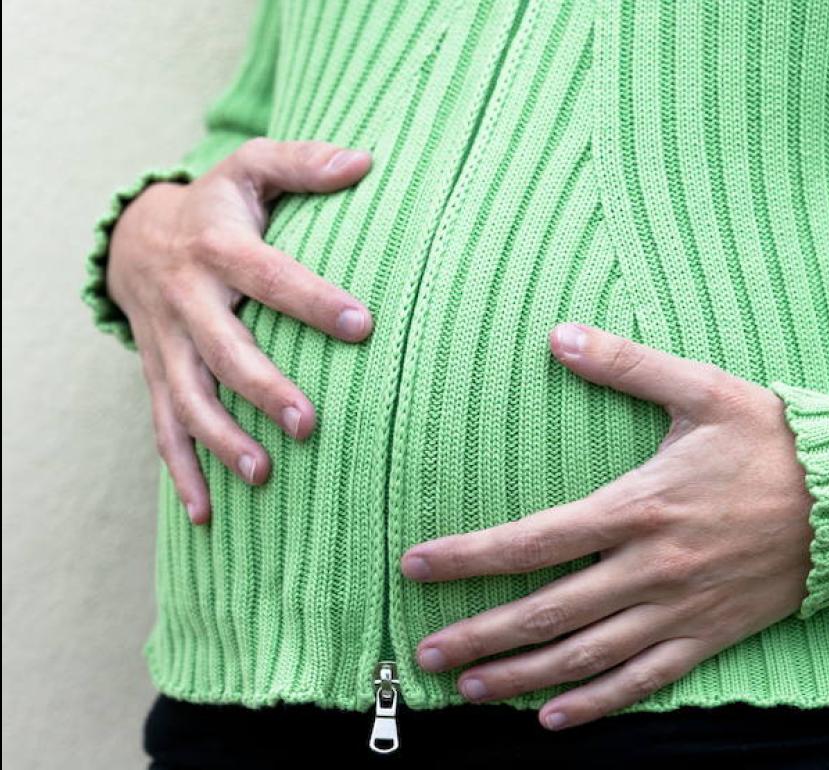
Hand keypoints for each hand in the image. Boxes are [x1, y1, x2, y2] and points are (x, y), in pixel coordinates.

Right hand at [106, 138, 374, 522]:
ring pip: (187, 398)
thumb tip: (367, 161)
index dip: (315, 301)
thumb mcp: (252, 168)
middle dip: (262, 388)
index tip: (364, 326)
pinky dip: (181, 472)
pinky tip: (208, 514)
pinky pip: (162, 428)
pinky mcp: (157, 375)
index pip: (271, 277)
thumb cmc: (218, 205)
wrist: (136, 237)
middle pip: (223, 349)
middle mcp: (188, 300)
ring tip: (262, 474)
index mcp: (219, 248)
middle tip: (308, 423)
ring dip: (220, 439)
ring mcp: (167, 344)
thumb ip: (305, 163)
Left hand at [400, 322, 817, 730]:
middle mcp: (650, 568)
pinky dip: (597, 703)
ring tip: (470, 689)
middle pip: (546, 612)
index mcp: (639, 507)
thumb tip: (559, 334)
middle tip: (426, 652)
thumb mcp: (702, 389)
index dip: (468, 557)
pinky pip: (645, 681)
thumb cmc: (776, 441)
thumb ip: (626, 364)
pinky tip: (554, 718)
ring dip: (521, 676)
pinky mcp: (710, 635)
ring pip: (585, 656)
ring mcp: (679, 609)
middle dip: (480, 634)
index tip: (416, 567)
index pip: (533, 540)